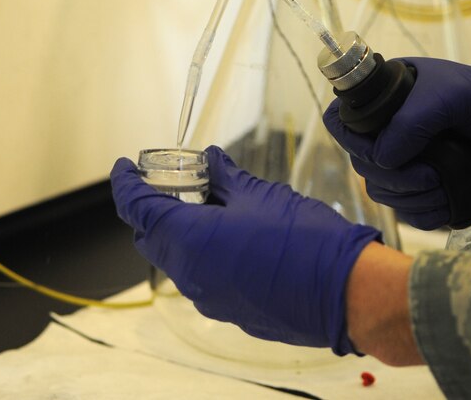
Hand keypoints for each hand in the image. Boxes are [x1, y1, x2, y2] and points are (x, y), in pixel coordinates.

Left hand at [111, 146, 380, 354]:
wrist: (346, 294)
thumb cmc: (306, 241)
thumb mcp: (260, 196)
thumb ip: (226, 178)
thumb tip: (210, 160)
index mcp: (190, 239)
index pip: (137, 209)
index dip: (125, 185)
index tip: (124, 167)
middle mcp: (190, 273)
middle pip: (149, 237)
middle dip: (150, 209)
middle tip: (168, 183)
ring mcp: (207, 297)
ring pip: (173, 259)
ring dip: (176, 232)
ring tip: (203, 206)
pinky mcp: (227, 310)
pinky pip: (198, 277)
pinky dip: (198, 254)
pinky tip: (225, 236)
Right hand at [323, 58, 470, 229]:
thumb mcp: (448, 96)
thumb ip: (411, 122)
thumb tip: (383, 158)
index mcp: (386, 102)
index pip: (342, 123)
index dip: (351, 142)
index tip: (379, 152)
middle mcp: (391, 132)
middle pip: (362, 167)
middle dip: (394, 177)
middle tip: (429, 171)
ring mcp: (410, 162)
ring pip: (383, 194)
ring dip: (411, 196)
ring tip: (442, 182)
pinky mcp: (430, 189)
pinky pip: (410, 214)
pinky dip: (426, 213)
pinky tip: (447, 199)